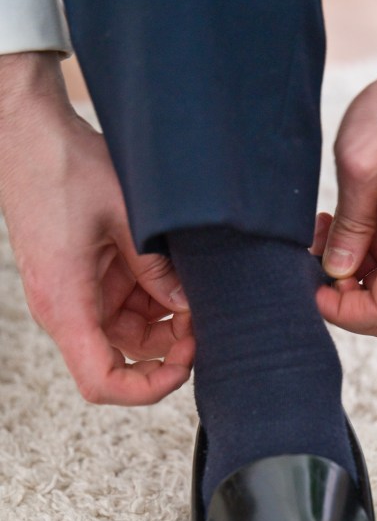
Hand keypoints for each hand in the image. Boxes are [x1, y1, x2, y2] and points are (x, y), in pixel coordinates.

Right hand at [0, 53, 194, 404]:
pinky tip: (172, 275)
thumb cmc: (63, 167)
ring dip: (163, 321)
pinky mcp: (82, 280)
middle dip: (168, 348)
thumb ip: (159, 269)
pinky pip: (122, 307)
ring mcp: (74, 296)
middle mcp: (65, 310)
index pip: (102, 382)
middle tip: (203, 318)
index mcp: (66, 304)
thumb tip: (189, 308)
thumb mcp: (127, 217)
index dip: (148, 389)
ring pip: (128, 335)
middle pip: (123, 361)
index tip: (186, 363)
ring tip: (191, 289)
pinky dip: (151, 299)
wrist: (29, 131)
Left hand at [315, 0, 376, 339]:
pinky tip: (339, 229)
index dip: (343, 312)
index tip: (310, 287)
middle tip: (313, 266)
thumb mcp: (360, 165)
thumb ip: (349, 228)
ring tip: (321, 237)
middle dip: (347, 302)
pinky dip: (363, 259)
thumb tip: (336, 272)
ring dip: (351, 278)